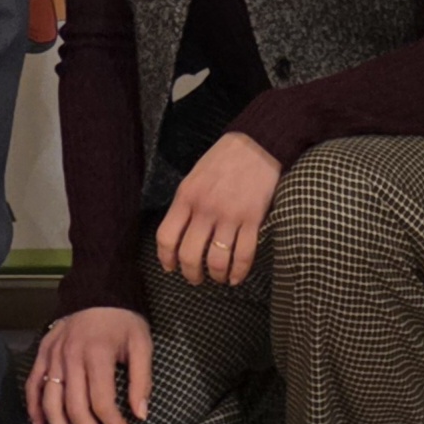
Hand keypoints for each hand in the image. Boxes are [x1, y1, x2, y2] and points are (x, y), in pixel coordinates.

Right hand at [27, 305, 154, 423]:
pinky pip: (33, 385)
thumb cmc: (124, 320)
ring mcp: (53, 355)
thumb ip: (142, 380)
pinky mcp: (42, 352)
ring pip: (51, 402)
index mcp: (96, 354)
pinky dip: (34, 408)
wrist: (98, 289)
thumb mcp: (142, 344)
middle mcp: (70, 357)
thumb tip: (140, 415)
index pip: (102, 402)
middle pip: (75, 408)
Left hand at [153, 129, 282, 286]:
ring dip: (216, 275)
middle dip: (191, 274)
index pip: (167, 237)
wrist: (257, 144)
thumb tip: (180, 234)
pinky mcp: (253, 219)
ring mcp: (230, 215)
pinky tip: (236, 277)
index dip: (166, 259)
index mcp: (186, 197)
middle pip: (190, 255)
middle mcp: (205, 209)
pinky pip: (244, 255)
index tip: (170, 268)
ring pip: (217, 260)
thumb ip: (186, 204)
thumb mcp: (194, 178)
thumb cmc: (223, 160)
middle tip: (195, 278)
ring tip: (218, 277)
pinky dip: (239, 272)